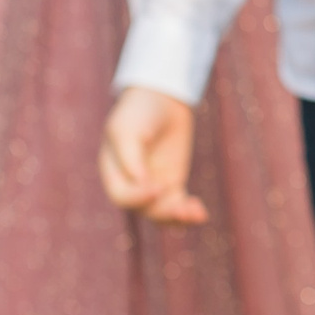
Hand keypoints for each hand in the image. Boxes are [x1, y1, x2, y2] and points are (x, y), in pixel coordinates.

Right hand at [99, 86, 207, 223]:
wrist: (162, 98)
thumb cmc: (139, 112)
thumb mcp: (128, 128)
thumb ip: (130, 155)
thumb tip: (140, 182)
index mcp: (114, 172)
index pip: (122, 196)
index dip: (138, 197)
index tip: (159, 186)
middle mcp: (131, 184)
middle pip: (143, 209)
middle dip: (162, 211)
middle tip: (181, 208)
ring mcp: (152, 185)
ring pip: (161, 212)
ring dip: (177, 216)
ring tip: (195, 214)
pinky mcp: (172, 184)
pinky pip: (178, 205)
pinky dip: (189, 212)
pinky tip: (201, 215)